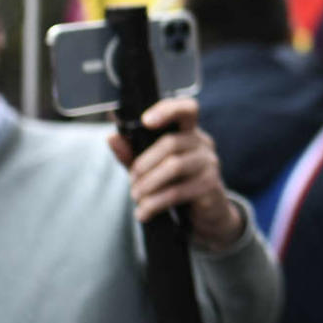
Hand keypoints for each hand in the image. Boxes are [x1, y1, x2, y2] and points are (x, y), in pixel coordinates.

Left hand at [107, 97, 243, 251]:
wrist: (207, 213)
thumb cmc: (179, 184)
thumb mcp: (152, 167)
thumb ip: (132, 153)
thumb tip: (112, 138)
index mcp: (189, 132)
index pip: (187, 109)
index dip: (167, 110)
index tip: (145, 121)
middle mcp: (203, 144)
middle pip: (170, 142)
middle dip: (143, 164)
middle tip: (132, 182)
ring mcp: (209, 164)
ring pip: (173, 166)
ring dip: (148, 184)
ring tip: (137, 197)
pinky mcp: (210, 185)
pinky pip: (178, 191)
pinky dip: (155, 203)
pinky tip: (144, 212)